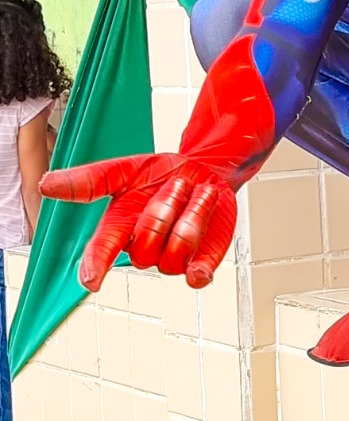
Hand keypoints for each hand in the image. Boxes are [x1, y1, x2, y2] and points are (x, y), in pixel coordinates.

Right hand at [40, 153, 235, 290]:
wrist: (203, 170)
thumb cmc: (160, 174)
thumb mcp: (126, 169)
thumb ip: (91, 179)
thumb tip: (46, 184)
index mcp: (118, 226)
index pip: (100, 251)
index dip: (95, 265)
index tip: (91, 279)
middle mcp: (142, 246)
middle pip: (144, 247)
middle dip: (164, 210)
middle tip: (178, 184)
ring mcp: (170, 256)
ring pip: (172, 255)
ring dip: (191, 219)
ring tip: (200, 194)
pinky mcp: (199, 261)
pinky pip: (196, 277)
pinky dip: (198, 275)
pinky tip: (198, 270)